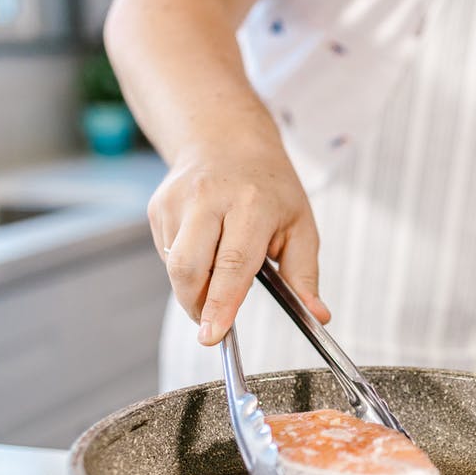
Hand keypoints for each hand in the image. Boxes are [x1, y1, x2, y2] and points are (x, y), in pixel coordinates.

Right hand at [149, 143, 330, 345]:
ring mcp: (177, 200)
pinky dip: (185, 265)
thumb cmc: (270, 187)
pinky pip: (166, 254)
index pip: (233, 263)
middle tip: (214, 321)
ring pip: (174, 266)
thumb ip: (305, 275)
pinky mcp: (158, 206)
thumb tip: (317, 316)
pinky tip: (204, 246)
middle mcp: (209, 198)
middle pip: (189, 268)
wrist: (226, 140)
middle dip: (197, 305)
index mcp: (252, 203)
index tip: (214, 335)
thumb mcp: (300, 225)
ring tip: (219, 268)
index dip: (221, 303)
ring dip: (193, 286)